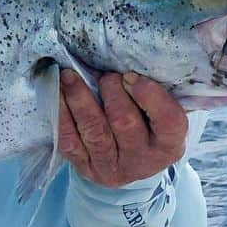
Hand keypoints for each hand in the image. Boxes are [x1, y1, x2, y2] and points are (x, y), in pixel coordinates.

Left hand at [58, 70, 187, 187]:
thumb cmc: (147, 124)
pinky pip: (69, 139)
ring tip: (70, 75)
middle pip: (125, 123)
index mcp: (169, 144)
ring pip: (93, 131)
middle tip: (105, 75)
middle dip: (111, 92)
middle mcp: (142, 160)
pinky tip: (58, 93)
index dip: (150, 95)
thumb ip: (154, 91)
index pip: (168, 121)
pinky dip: (62, 113)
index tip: (131, 75)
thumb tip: (128, 58)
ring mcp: (112, 167)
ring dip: (80, 98)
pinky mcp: (86, 167)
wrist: (128, 161)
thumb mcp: (160, 113)